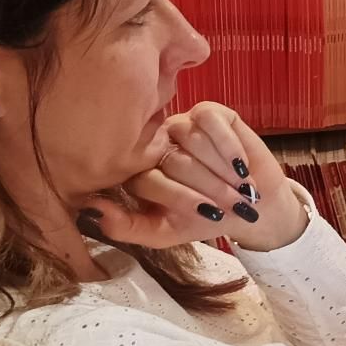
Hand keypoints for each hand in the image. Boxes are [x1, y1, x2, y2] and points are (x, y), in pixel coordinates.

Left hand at [79, 103, 307, 251]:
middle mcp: (155, 145)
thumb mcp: (165, 232)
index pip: (147, 181)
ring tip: (239, 185)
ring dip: (221, 168)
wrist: (254, 207)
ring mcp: (180, 126)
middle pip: (173, 161)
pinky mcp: (209, 112)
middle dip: (208, 187)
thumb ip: (126, 227)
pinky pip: (210, 120)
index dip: (182, 199)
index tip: (208, 215)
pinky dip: (228, 145)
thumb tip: (90, 211)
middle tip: (231, 203)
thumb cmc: (206, 219)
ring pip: (191, 140)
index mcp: (138, 172)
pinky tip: (241, 163)